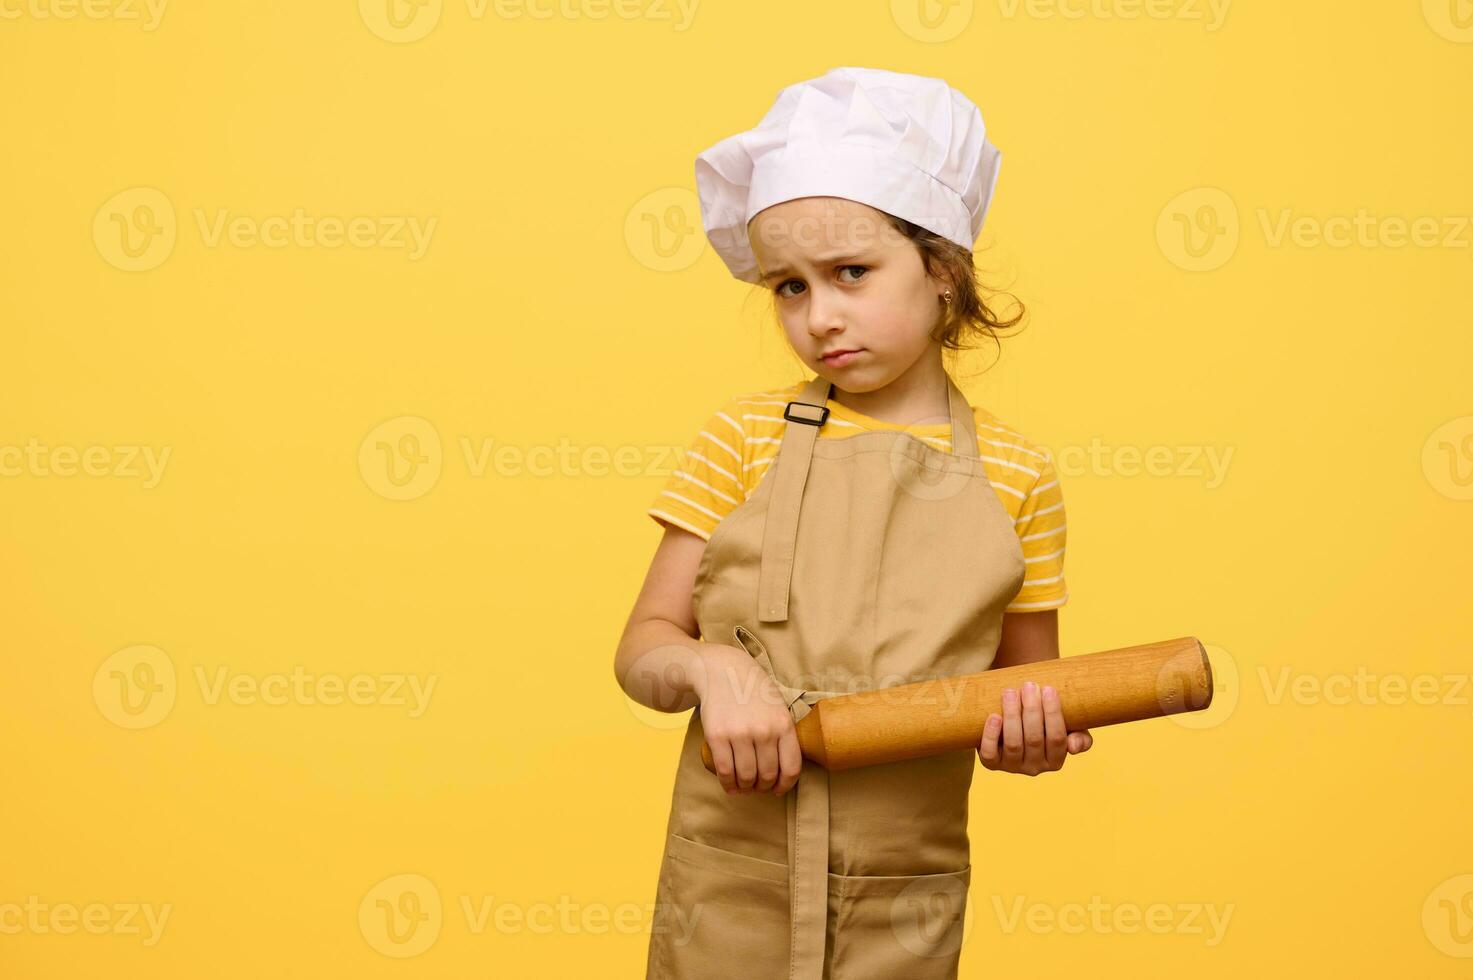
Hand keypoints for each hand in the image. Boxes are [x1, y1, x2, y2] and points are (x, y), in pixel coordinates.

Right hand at [693, 644, 802, 796]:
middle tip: (757, 787)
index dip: (785, 786)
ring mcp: (739, 734)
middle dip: (763, 787)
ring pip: (747, 777)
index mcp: (783, 725)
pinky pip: (725, 770)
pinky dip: (727, 783)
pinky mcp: (717, 736)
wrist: (723, 671)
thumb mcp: (778, 707)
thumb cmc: (754, 691)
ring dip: (745, 787)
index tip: (778, 790)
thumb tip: (785, 772)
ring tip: (743, 786)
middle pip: (768, 776)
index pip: (791, 768)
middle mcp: (764, 731)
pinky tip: (729, 785)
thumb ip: (784, 735)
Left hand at [977, 681, 1092, 775]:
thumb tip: (1074, 746)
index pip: (1057, 738)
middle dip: (1032, 710)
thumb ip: (1079, 737)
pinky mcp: (992, 763)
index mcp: (1055, 760)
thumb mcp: (1067, 728)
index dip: (1053, 713)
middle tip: (1029, 685)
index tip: (1048, 688)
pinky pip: (990, 754)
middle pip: (1034, 739)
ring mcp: (1012, 766)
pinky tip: (994, 716)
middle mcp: (1035, 767)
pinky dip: (991, 735)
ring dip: (1012, 716)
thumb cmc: (1044, 722)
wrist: (1013, 721)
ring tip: (1010, 693)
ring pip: (1013, 744)